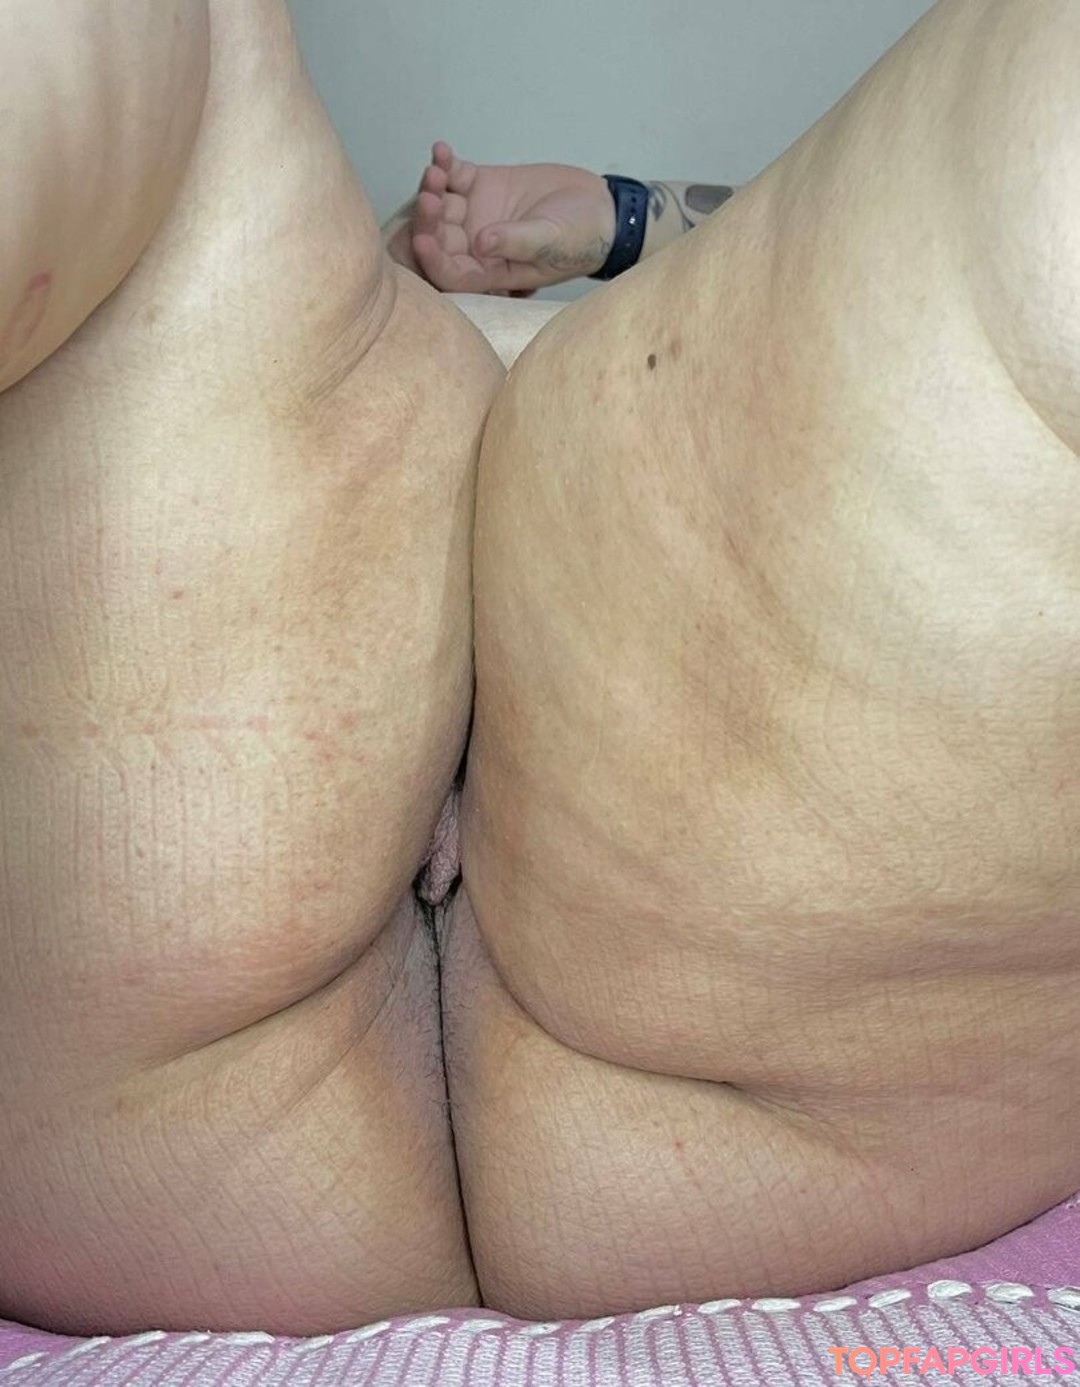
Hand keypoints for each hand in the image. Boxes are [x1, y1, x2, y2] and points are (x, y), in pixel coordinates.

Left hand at [398, 142, 615, 293]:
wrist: (598, 210)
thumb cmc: (579, 239)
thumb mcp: (551, 243)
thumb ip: (517, 242)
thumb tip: (482, 243)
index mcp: (488, 271)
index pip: (451, 272)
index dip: (433, 260)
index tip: (423, 240)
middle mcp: (474, 246)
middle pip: (439, 236)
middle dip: (430, 218)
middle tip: (431, 196)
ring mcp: (474, 214)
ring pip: (441, 203)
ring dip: (434, 187)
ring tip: (438, 170)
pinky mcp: (480, 185)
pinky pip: (454, 174)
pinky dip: (445, 162)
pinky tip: (442, 149)